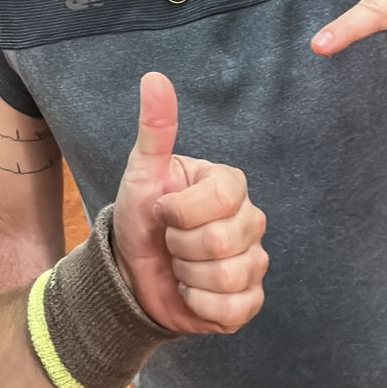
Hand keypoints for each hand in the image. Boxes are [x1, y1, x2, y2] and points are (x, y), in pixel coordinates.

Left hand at [112, 73, 266, 334]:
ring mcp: (254, 262)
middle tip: (169, 241)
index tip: (163, 211)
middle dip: (180, 246)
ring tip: (179, 266)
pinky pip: (232, 310)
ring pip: (228, 277)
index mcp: (229, 185)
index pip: (219, 199)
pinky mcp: (248, 301)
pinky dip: (199, 305)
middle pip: (223, 242)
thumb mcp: (142, 172)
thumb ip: (155, 128)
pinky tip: (190, 292)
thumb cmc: (141, 216)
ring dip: (187, 276)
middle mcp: (251, 220)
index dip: (180, 212)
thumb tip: (154, 77)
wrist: (132, 272)